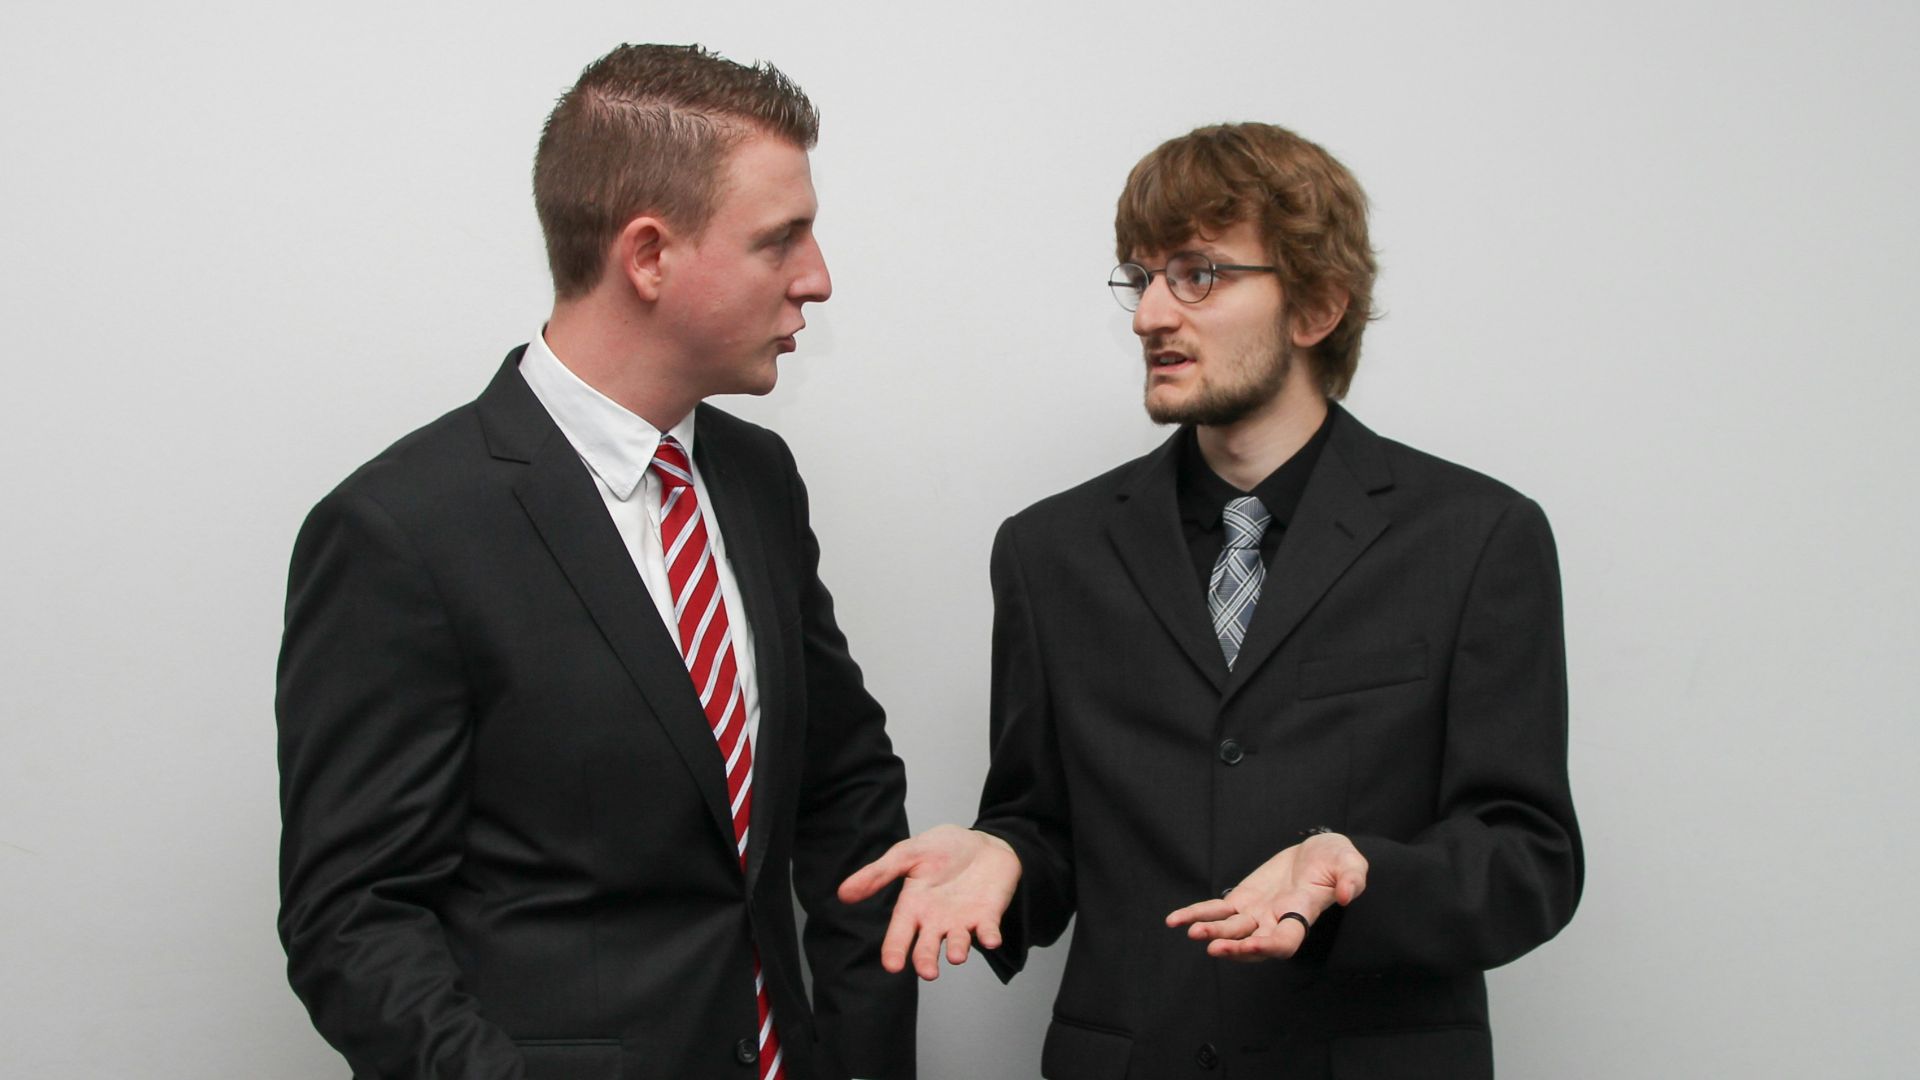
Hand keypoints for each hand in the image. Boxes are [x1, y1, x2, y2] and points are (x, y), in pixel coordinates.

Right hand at [837, 825, 1022, 980]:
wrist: (984, 842)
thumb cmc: (943, 849)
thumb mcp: (908, 853)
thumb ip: (878, 874)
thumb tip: (842, 894)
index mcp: (913, 906)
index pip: (900, 933)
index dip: (895, 950)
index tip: (892, 966)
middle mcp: (935, 921)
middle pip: (927, 947)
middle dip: (926, 960)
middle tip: (927, 972)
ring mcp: (962, 921)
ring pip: (958, 943)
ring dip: (958, 950)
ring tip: (955, 956)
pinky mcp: (988, 917)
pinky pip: (989, 930)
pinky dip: (990, 936)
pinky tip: (991, 939)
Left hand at [1165, 832, 1367, 961]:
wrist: (1317, 852)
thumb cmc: (1337, 859)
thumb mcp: (1351, 863)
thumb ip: (1352, 880)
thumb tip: (1346, 895)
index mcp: (1302, 915)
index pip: (1286, 941)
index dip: (1270, 946)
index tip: (1254, 945)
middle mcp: (1276, 921)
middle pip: (1252, 944)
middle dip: (1234, 947)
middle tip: (1213, 946)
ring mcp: (1256, 913)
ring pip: (1230, 930)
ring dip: (1210, 932)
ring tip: (1189, 930)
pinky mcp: (1242, 900)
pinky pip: (1216, 911)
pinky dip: (1196, 914)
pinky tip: (1173, 920)